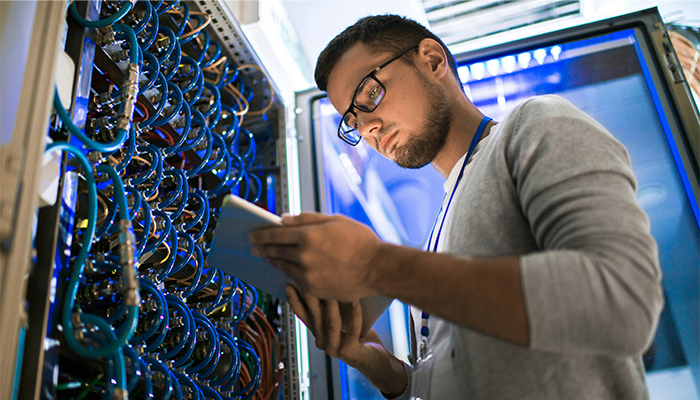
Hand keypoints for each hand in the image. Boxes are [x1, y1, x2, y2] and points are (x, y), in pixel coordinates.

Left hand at [249, 212, 383, 300]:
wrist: (378, 269)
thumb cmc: (360, 241)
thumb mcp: (334, 221)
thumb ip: (306, 219)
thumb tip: (283, 219)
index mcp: (308, 235)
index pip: (274, 234)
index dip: (260, 233)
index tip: (252, 234)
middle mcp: (304, 256)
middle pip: (275, 251)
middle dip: (262, 248)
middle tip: (254, 246)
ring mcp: (308, 275)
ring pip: (282, 267)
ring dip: (272, 261)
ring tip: (267, 257)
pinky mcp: (314, 289)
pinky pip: (295, 280)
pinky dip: (287, 273)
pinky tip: (285, 269)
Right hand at [286, 285, 407, 396]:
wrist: (376, 360)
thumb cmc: (361, 336)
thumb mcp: (344, 319)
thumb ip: (335, 308)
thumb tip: (329, 283)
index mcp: (319, 333)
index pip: (303, 315)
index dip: (295, 301)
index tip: (290, 284)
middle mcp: (322, 342)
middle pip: (315, 317)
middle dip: (311, 297)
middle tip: (309, 280)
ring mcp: (334, 349)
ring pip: (331, 323)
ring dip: (333, 304)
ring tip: (334, 287)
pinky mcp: (348, 352)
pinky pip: (352, 330)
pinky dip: (355, 315)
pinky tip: (357, 302)